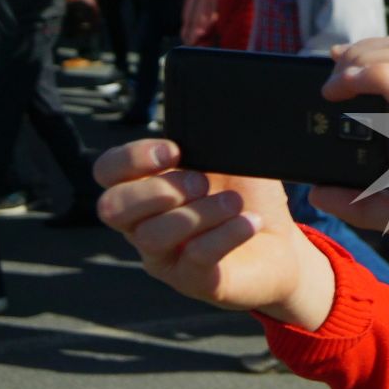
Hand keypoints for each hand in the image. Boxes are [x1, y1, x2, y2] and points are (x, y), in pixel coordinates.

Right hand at [95, 139, 336, 328]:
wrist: (281, 245)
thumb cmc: (248, 198)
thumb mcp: (230, 159)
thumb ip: (210, 137)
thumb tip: (211, 107)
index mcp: (145, 187)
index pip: (107, 171)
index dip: (132, 158)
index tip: (175, 151)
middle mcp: (142, 224)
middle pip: (111, 207)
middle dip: (159, 190)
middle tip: (202, 181)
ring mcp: (163, 256)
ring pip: (153, 235)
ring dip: (199, 212)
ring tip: (235, 203)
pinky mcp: (191, 281)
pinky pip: (195, 257)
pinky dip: (226, 234)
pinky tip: (251, 221)